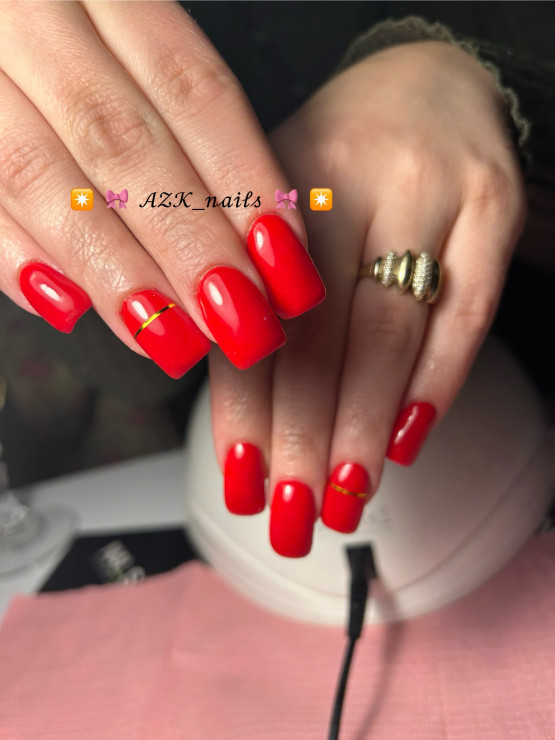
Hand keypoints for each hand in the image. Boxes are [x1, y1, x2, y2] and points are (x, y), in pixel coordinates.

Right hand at [0, 1, 323, 376]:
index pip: (192, 89)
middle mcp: (31, 13)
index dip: (245, 182)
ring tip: (170, 337)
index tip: (286, 263)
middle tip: (239, 322)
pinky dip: (16, 257)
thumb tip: (255, 236)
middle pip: (122, 139)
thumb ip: (174, 118)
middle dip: (189, 242)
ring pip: (39, 173)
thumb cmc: (71, 41)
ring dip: (113, 268)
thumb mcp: (125, 39)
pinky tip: (71, 308)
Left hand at [209, 40, 526, 555]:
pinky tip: (407, 440)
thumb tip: (247, 417)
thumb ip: (257, 296)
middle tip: (292, 514)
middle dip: (301, 437)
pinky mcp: (492, 208)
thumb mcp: (280, 207)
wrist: (429, 83)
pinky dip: (436, 384)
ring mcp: (428, 192)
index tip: (238, 483)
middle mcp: (347, 181)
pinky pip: (468, 311)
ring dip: (363, 425)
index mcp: (272, 184)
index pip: (251, 316)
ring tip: (344, 496)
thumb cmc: (342, 162)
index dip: (242, 410)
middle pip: (318, 334)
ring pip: (390, 331)